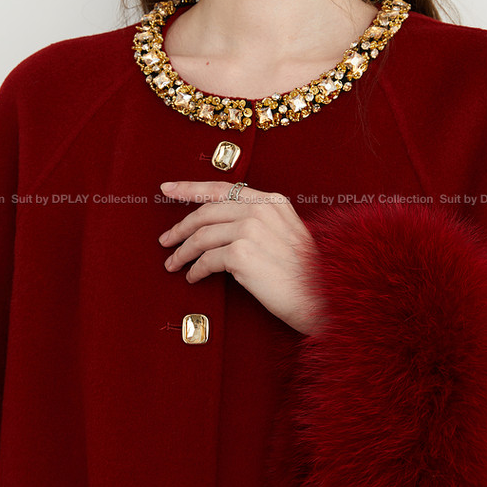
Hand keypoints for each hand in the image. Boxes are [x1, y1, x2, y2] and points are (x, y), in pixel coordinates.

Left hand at [158, 180, 319, 333]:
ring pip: (201, 236)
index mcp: (271, 200)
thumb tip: (220, 227)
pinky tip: (193, 278)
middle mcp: (260, 209)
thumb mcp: (286, 234)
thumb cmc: (305, 273)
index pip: (222, 188)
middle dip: (180, 227)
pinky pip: (207, 260)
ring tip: (174, 264)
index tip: (167, 189)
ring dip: (183, 253)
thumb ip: (259, 222)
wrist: (320, 298)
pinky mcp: (241, 253)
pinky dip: (195, 270)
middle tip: (165, 241)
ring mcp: (250, 229)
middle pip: (205, 212)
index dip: (190, 188)